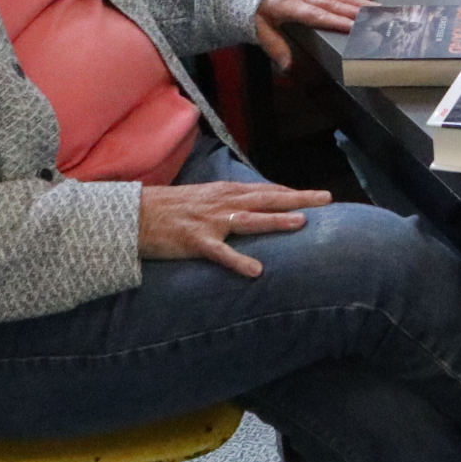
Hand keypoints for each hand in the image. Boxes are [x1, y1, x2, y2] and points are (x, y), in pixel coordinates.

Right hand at [137, 180, 331, 277]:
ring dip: (276, 220)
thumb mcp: (204, 198)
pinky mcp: (195, 242)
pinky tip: (256, 271)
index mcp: (226, 192)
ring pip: (249, 220)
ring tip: (302, 223)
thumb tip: (254, 206)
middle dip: (298, 198)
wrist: (134, 216)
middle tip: (326, 198)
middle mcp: (222, 203)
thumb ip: (229, 202)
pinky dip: (238, 261)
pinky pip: (220, 253)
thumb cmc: (170, 209)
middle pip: (267, 198)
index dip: (292, 193)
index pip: (266, 191)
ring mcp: (210, 222)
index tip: (318, 195)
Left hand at [254, 0, 372, 69]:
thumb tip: (288, 66)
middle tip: (375, 17)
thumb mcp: (259, 28)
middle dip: (355, 11)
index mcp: (289, 5)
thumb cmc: (255, 7)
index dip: (335, 21)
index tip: (353, 27)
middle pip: (332, 3)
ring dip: (359, 1)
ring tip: (376, 8)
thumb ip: (275, 46)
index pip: (316, 15)